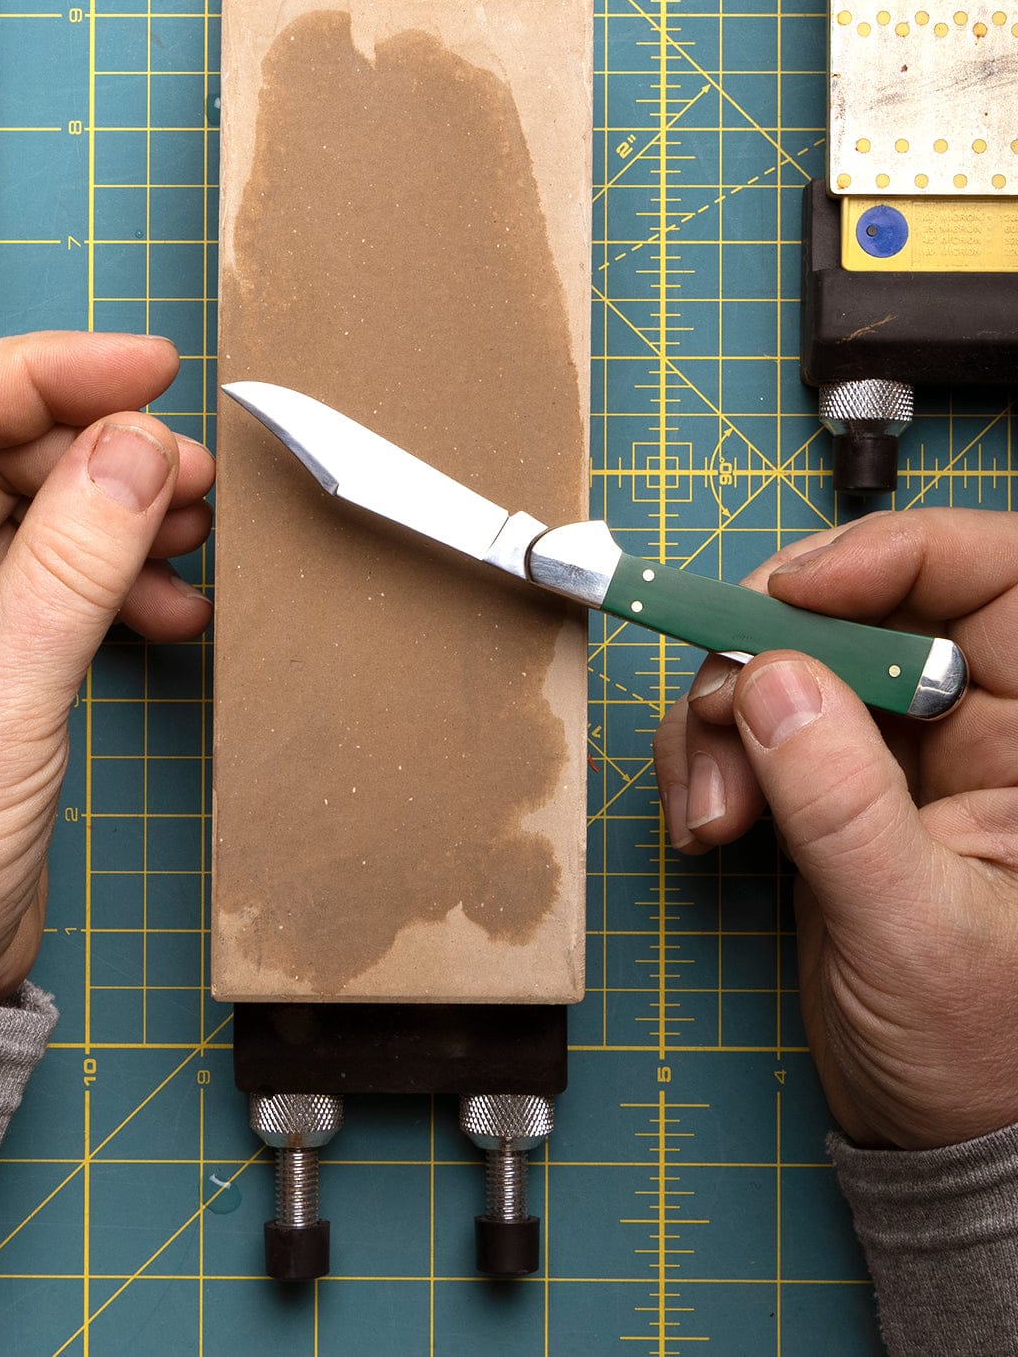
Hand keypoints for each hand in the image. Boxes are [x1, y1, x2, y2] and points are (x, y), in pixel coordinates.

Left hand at [0, 332, 213, 1004]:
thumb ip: (73, 560)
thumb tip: (136, 449)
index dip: (47, 374)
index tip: (144, 370)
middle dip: (102, 457)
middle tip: (192, 474)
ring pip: (38, 517)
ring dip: (123, 520)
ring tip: (195, 535)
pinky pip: (61, 584)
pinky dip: (121, 585)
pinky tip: (171, 608)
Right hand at [653, 510, 1017, 1148]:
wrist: (936, 1135)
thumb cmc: (984, 1054)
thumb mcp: (918, 930)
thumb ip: (845, 804)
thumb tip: (773, 681)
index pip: (993, 579)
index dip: (895, 558)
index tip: (793, 594)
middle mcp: (977, 726)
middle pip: (863, 610)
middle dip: (773, 649)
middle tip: (721, 710)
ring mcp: (896, 755)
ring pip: (791, 663)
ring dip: (723, 718)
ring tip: (710, 811)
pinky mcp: (829, 788)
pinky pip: (752, 725)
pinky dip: (708, 757)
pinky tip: (704, 821)